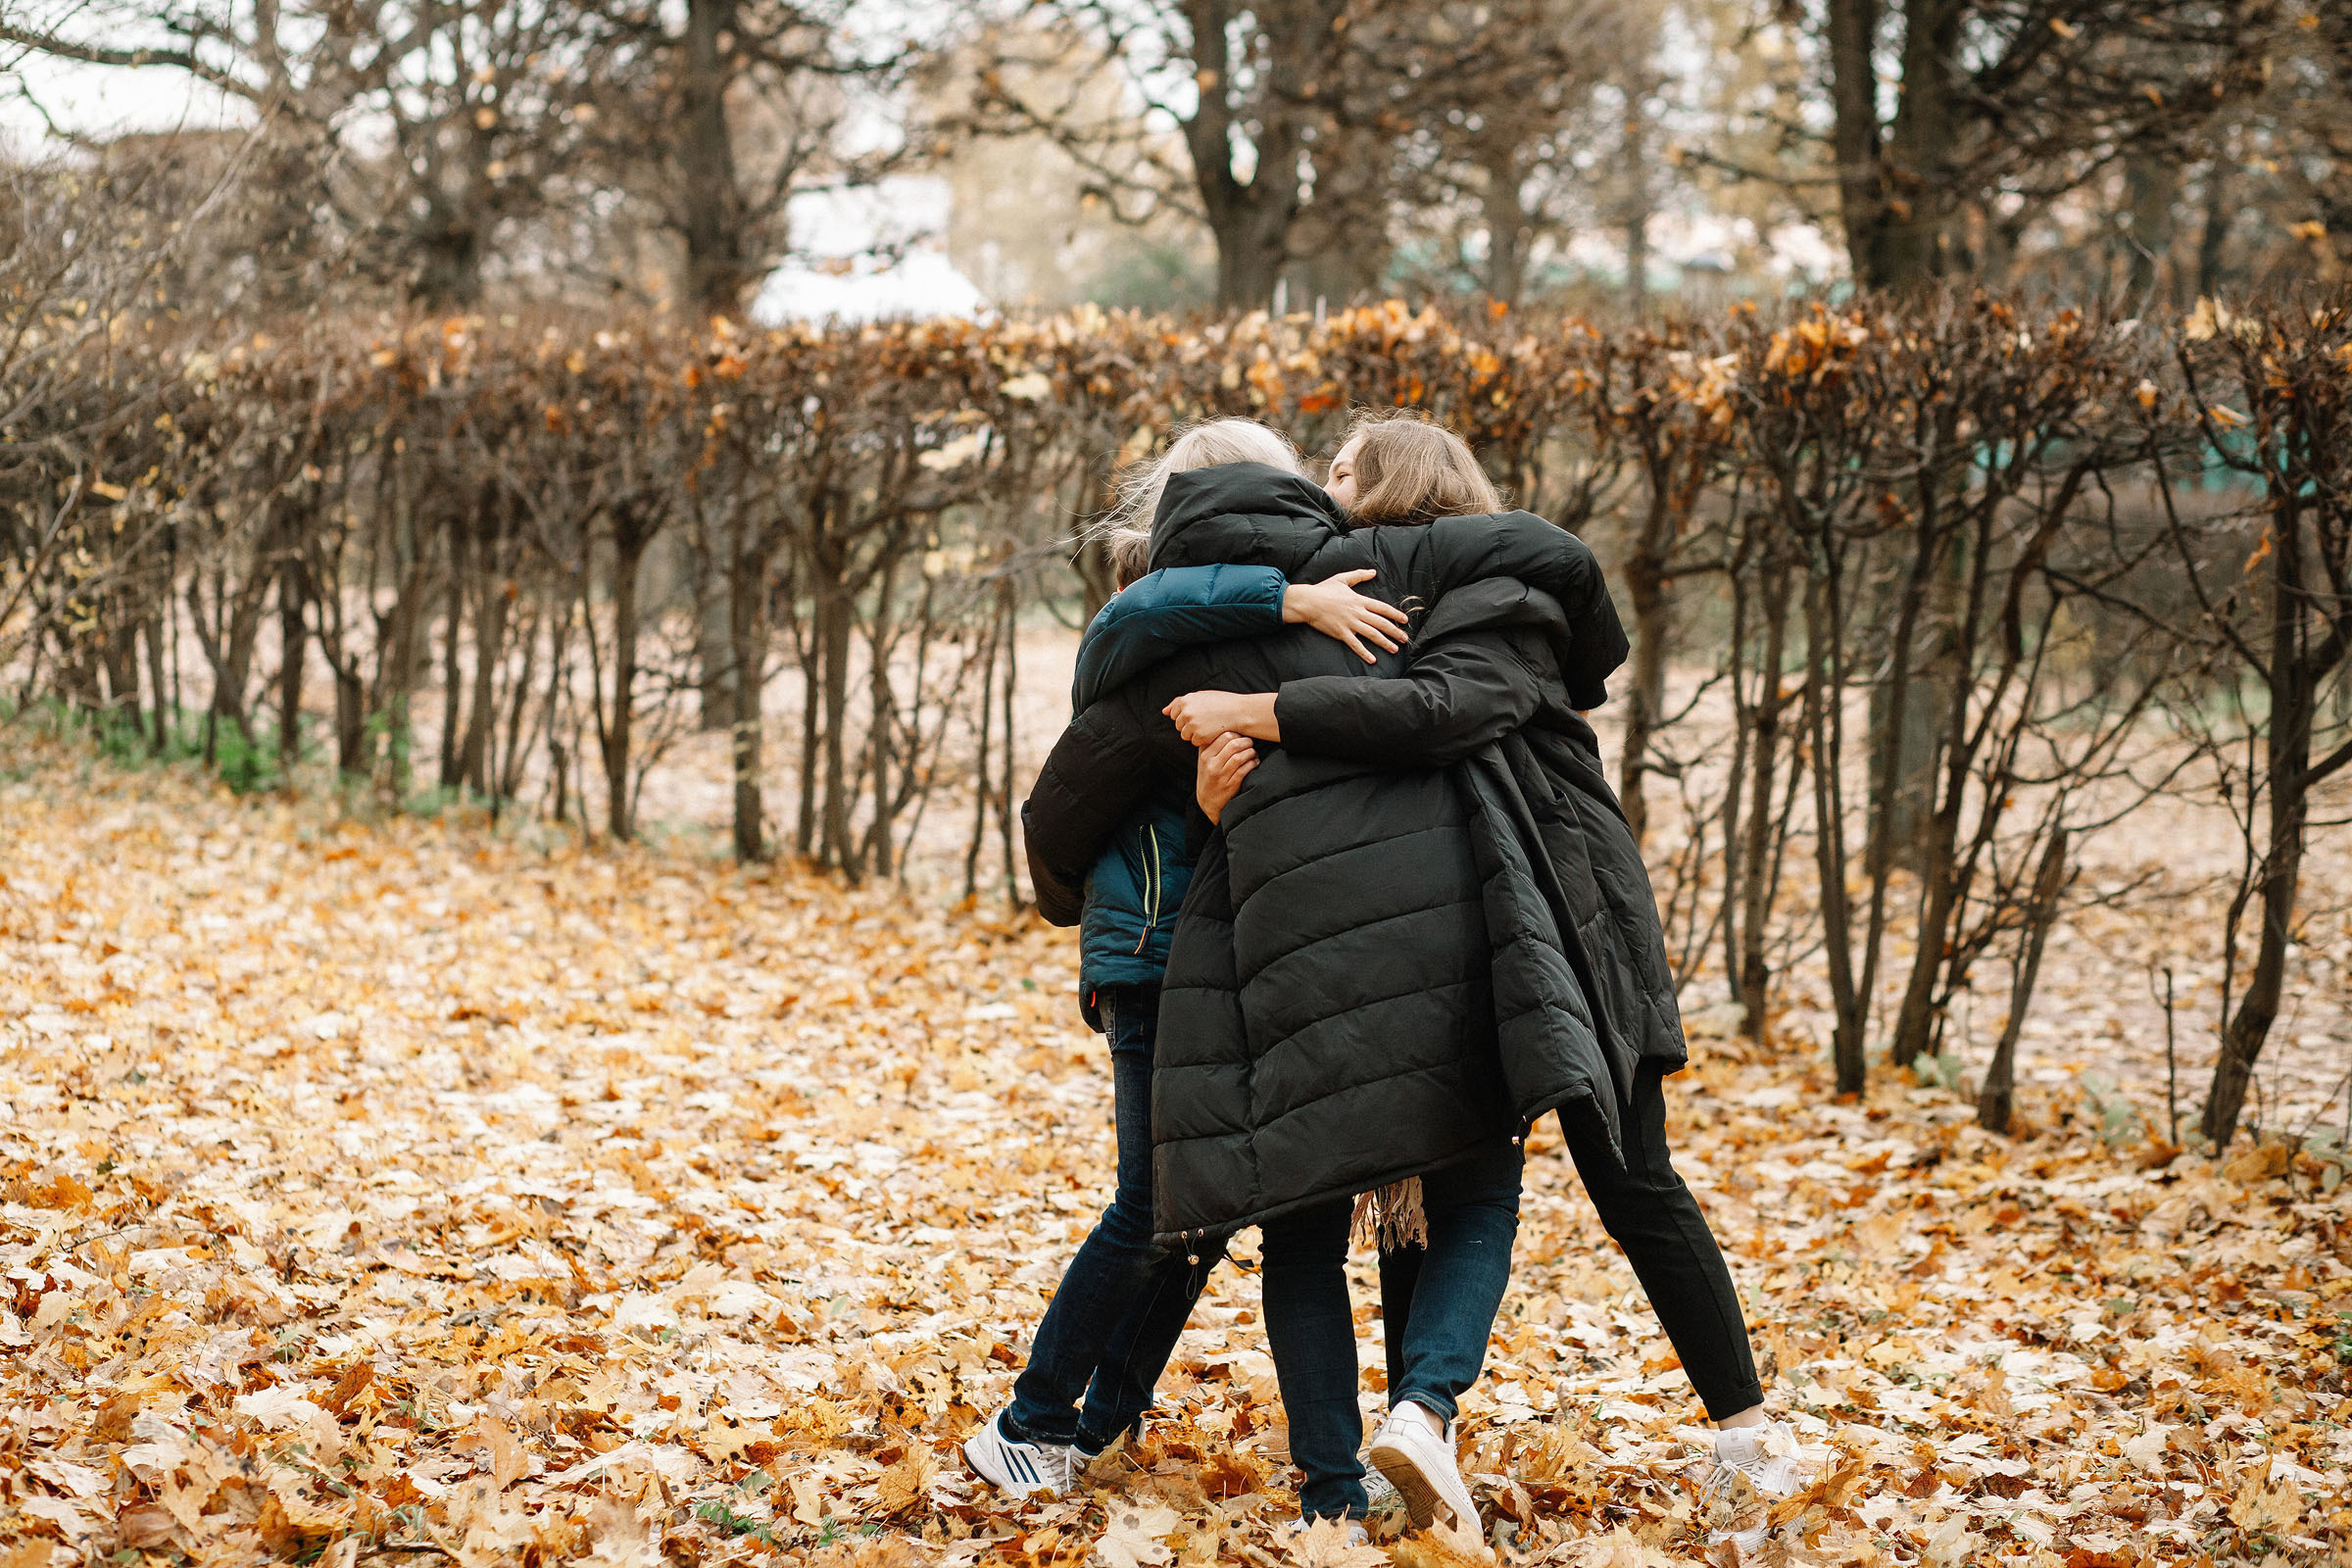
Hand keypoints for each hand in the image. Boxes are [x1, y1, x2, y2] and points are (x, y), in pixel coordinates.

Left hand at [1164, 690, 1280, 745]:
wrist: (1240, 712)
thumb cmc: (1222, 703)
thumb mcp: (1201, 696)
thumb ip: (1180, 702)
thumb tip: (1164, 712)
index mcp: (1185, 700)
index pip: (1174, 713)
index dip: (1187, 716)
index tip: (1199, 715)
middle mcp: (1186, 712)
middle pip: (1179, 726)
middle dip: (1189, 725)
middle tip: (1206, 721)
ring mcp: (1192, 724)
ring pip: (1185, 735)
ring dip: (1195, 734)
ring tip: (1210, 726)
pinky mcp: (1199, 736)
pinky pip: (1195, 742)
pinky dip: (1203, 740)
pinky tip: (1213, 732)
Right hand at [1195, 733, 1258, 824]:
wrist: (1207, 801)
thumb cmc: (1209, 775)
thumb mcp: (1204, 760)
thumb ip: (1211, 744)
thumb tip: (1226, 725)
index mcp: (1205, 755)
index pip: (1223, 736)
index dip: (1237, 733)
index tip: (1241, 735)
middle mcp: (1211, 765)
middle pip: (1232, 745)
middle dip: (1246, 741)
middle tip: (1250, 742)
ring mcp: (1221, 776)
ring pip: (1239, 757)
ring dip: (1250, 752)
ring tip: (1253, 752)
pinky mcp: (1230, 786)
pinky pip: (1244, 770)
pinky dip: (1252, 763)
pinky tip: (1254, 762)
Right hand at [1282, 570, 1407, 662]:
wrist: (1307, 602)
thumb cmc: (1323, 590)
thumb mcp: (1342, 579)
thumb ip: (1359, 575)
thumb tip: (1373, 572)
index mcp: (1359, 600)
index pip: (1382, 607)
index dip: (1395, 614)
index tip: (1405, 620)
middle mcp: (1357, 612)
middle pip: (1381, 623)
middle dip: (1395, 631)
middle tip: (1405, 639)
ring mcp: (1350, 624)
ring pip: (1372, 634)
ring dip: (1385, 642)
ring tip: (1395, 649)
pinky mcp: (1341, 633)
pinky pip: (1355, 644)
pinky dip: (1364, 652)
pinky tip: (1372, 659)